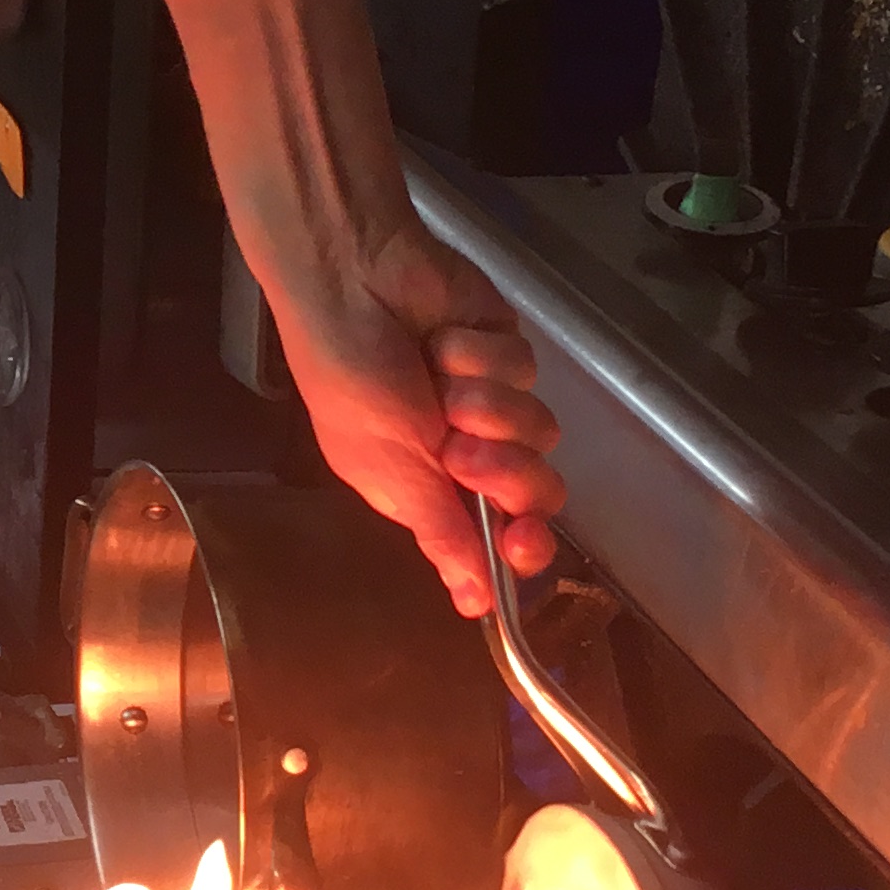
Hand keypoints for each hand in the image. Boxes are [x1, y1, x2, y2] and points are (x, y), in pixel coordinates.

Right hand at [266, 218, 564, 616]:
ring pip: (538, 428)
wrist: (352, 283)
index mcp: (433, 492)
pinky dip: (480, 356)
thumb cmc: (351, 382)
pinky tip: (443, 339)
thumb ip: (441, 533)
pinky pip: (525, 370)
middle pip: (535, 489)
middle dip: (504, 468)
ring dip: (486, 404)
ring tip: (439, 378)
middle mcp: (469, 454)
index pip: (499, 539)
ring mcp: (493, 401)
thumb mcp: (389, 469)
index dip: (522, 545)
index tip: (519, 540)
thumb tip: (472, 606)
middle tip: (459, 445)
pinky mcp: (506, 351)